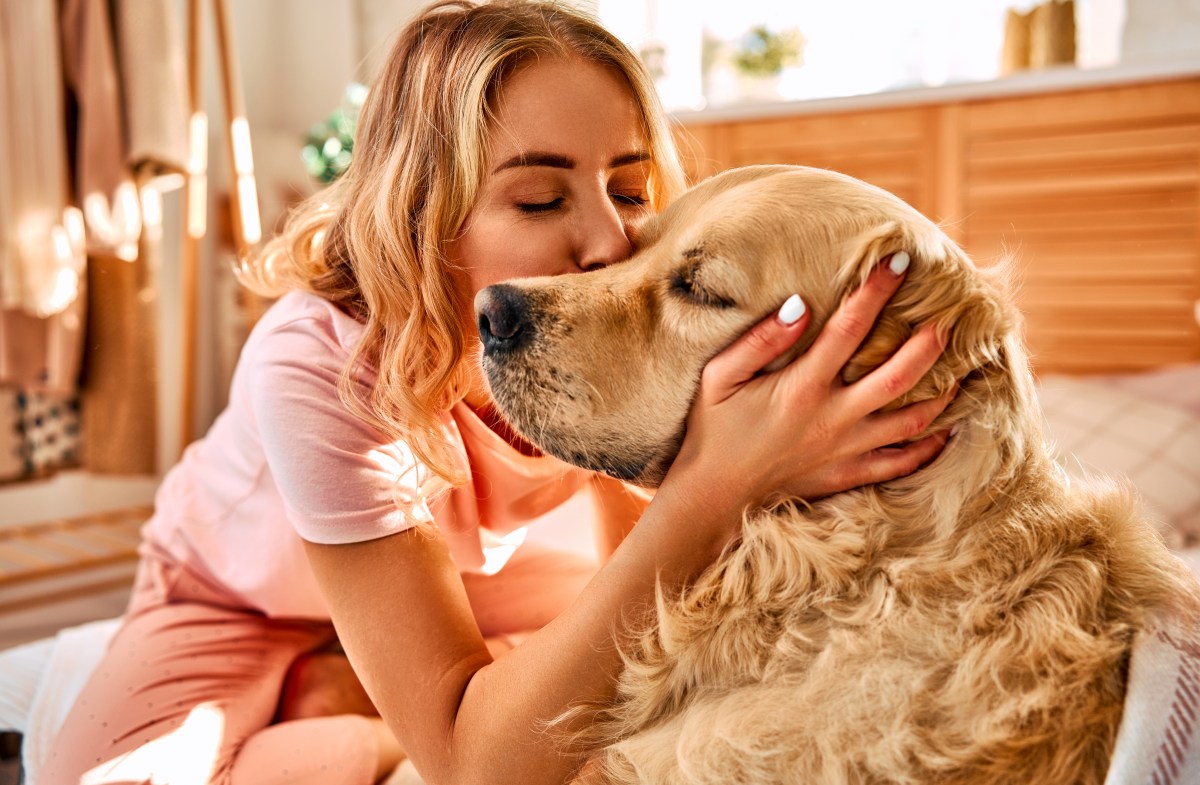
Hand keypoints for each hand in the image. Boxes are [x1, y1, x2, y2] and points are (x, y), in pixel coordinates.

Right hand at [668, 257, 952, 511]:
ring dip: (944, 392)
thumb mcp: (719, 377)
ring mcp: (845, 450)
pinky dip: (931, 445)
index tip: (898, 260)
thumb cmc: (713, 430)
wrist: (712, 495)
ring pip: (913, 421)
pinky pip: (902, 463)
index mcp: (801, 387)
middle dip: (930, 342)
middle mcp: (832, 418)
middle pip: (899, 376)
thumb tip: (802, 304)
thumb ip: (759, 341)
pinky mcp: (848, 475)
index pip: (849, 330)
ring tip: (963, 366)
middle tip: (951, 315)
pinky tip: (948, 426)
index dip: (876, 292)